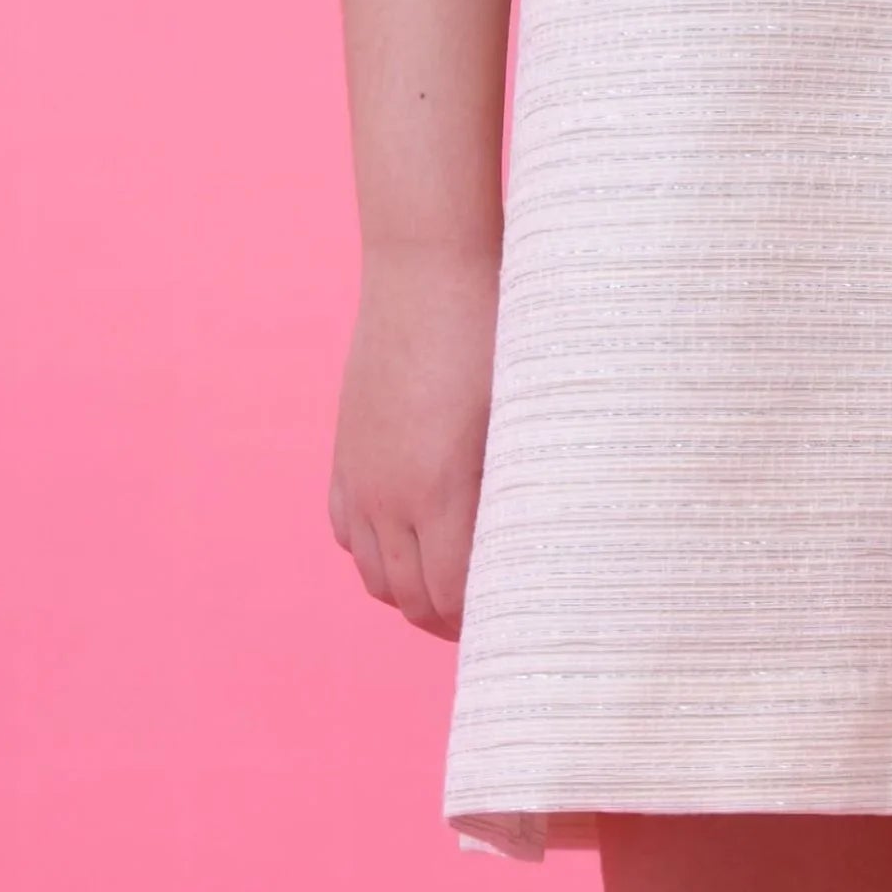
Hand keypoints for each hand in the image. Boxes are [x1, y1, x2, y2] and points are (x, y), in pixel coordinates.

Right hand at [328, 242, 495, 638]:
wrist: (429, 268)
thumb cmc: (496, 330)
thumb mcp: (525, 411)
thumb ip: (523, 485)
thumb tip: (546, 544)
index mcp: (441, 490)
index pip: (452, 596)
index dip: (485, 623)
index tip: (519, 623)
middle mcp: (388, 494)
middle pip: (411, 598)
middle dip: (452, 619)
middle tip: (496, 619)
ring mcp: (359, 475)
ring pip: (375, 574)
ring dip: (413, 592)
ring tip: (456, 588)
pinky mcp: (345, 454)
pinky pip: (347, 532)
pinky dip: (376, 553)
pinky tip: (411, 542)